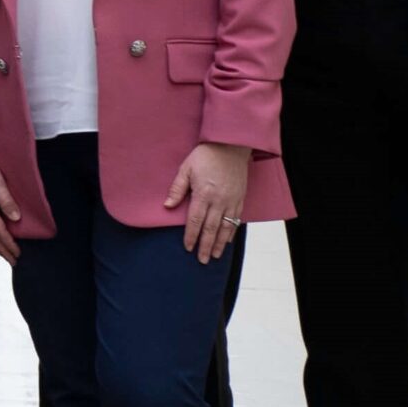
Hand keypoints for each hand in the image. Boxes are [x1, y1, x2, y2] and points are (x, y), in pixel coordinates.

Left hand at [167, 141, 249, 262]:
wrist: (230, 146)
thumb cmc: (205, 156)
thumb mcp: (185, 169)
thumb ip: (177, 188)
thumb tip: (167, 205)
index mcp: (203, 194)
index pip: (196, 220)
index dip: (191, 235)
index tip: (188, 248)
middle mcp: (219, 201)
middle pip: (211, 228)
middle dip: (206, 246)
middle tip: (202, 260)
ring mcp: (232, 201)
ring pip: (226, 227)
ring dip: (220, 243)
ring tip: (215, 256)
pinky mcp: (240, 199)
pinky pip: (236, 220)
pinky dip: (232, 232)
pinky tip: (227, 240)